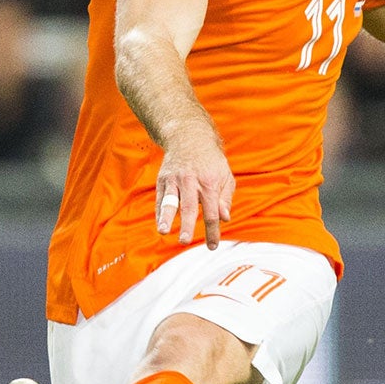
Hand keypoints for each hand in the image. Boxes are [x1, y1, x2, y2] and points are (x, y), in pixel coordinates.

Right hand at [155, 122, 232, 247]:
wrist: (189, 137)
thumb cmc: (210, 161)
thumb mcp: (225, 175)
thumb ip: (225, 198)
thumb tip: (224, 218)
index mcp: (209, 183)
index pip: (212, 212)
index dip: (212, 231)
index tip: (212, 246)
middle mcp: (191, 181)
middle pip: (189, 207)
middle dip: (187, 224)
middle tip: (184, 241)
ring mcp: (175, 180)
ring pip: (170, 201)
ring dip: (166, 217)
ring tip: (163, 230)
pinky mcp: (163, 179)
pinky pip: (160, 198)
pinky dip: (159, 212)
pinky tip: (160, 224)